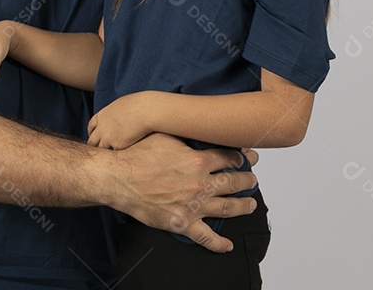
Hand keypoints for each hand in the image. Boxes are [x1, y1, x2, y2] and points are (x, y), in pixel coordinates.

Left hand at [87, 92, 151, 148]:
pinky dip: (119, 153)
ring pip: (101, 149)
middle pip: (92, 141)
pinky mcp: (118, 145)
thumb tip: (114, 118)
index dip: (92, 132)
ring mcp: (108, 138)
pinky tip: (124, 154)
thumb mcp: (119, 105)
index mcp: (101, 115)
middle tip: (99, 150)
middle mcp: (102, 128)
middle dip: (94, 146)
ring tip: (110, 157)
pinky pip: (115, 152)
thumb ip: (113, 114)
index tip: (95, 136)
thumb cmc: (137, 104)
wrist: (146, 110)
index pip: (91, 126)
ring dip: (106, 152)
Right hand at [106, 133, 257, 252]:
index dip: (241, 158)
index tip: (247, 159)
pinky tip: (228, 244)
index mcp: (198, 160)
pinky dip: (219, 243)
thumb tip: (197, 126)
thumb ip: (186, 134)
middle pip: (234, 182)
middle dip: (248, 180)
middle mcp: (200, 184)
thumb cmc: (137, 156)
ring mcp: (194, 205)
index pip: (229, 158)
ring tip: (251, 204)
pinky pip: (206, 237)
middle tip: (253, 180)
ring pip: (228, 208)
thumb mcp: (165, 135)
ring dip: (243, 206)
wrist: (119, 178)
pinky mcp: (183, 223)